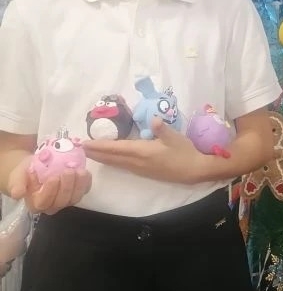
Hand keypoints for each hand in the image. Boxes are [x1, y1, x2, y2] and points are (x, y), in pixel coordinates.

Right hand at [7, 158, 91, 214]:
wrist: (36, 167)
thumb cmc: (26, 173)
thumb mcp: (18, 175)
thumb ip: (17, 184)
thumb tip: (18, 194)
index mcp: (36, 203)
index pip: (44, 202)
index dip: (50, 191)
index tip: (53, 177)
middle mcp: (51, 205)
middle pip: (62, 201)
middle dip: (67, 186)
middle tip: (68, 171)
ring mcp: (65, 200)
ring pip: (74, 198)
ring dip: (79, 185)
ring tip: (79, 171)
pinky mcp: (76, 193)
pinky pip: (84, 191)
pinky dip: (86, 182)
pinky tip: (85, 172)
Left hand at [83, 118, 208, 183]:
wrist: (194, 170)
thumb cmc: (184, 152)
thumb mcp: (175, 137)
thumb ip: (162, 129)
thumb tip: (154, 119)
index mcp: (142, 151)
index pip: (116, 148)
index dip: (100, 145)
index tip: (86, 143)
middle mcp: (137, 162)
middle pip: (112, 157)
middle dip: (96, 152)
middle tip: (81, 148)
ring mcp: (140, 168)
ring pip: (116, 163)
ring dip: (102, 158)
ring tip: (90, 153)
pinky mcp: (144, 171)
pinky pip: (122, 165)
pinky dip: (112, 161)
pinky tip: (109, 160)